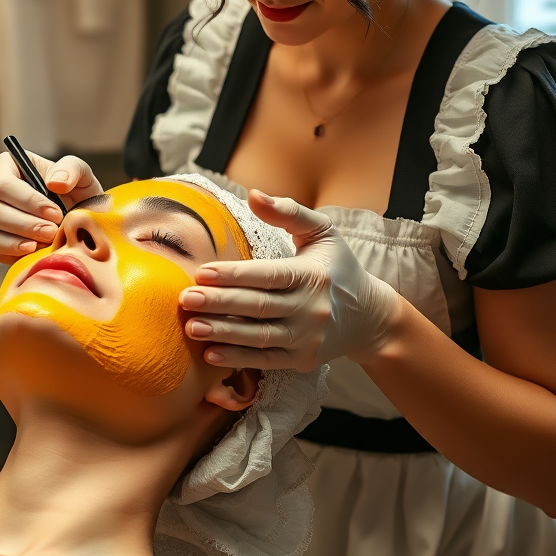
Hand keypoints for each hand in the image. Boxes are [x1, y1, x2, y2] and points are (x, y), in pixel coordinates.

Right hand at [0, 150, 101, 261]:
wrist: (72, 217)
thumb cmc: (73, 191)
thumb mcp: (80, 175)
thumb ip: (71, 170)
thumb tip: (54, 183)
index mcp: (5, 165)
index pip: (2, 184)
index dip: (28, 202)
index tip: (55, 214)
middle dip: (25, 225)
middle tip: (52, 233)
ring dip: (16, 244)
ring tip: (42, 244)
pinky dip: (10, 255)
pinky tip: (32, 252)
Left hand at [179, 190, 399, 369]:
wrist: (370, 318)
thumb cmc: (338, 268)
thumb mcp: (322, 233)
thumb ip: (288, 212)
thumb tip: (253, 195)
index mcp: (312, 275)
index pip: (269, 275)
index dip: (235, 275)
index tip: (202, 272)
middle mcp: (311, 309)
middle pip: (259, 307)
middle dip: (220, 304)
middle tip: (185, 299)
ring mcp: (307, 338)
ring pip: (260, 337)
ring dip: (223, 334)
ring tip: (191, 327)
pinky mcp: (302, 360)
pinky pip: (266, 361)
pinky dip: (238, 359)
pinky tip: (210, 355)